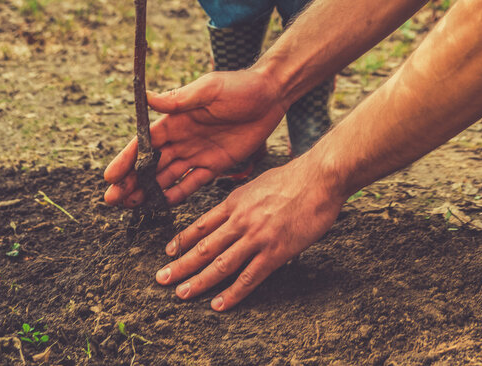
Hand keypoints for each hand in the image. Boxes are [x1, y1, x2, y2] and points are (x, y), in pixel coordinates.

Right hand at [103, 69, 283, 207]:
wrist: (271, 95)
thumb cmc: (240, 86)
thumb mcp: (209, 89)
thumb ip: (180, 99)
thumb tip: (147, 96)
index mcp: (177, 119)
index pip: (145, 142)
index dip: (126, 159)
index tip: (109, 176)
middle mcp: (183, 138)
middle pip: (151, 164)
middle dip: (131, 181)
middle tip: (112, 200)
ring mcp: (198, 153)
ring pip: (167, 176)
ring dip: (148, 191)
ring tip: (129, 207)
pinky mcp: (216, 165)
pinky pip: (192, 183)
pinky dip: (177, 195)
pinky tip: (161, 206)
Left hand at [155, 154, 344, 310]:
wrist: (320, 177)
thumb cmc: (296, 177)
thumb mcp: (261, 181)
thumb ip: (246, 198)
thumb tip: (238, 208)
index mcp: (236, 200)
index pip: (202, 223)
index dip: (183, 239)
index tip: (169, 251)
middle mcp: (240, 219)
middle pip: (204, 246)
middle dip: (180, 264)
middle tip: (161, 279)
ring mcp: (256, 236)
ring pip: (220, 264)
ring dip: (198, 281)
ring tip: (181, 294)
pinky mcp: (274, 252)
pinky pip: (248, 278)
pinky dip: (231, 294)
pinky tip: (218, 304)